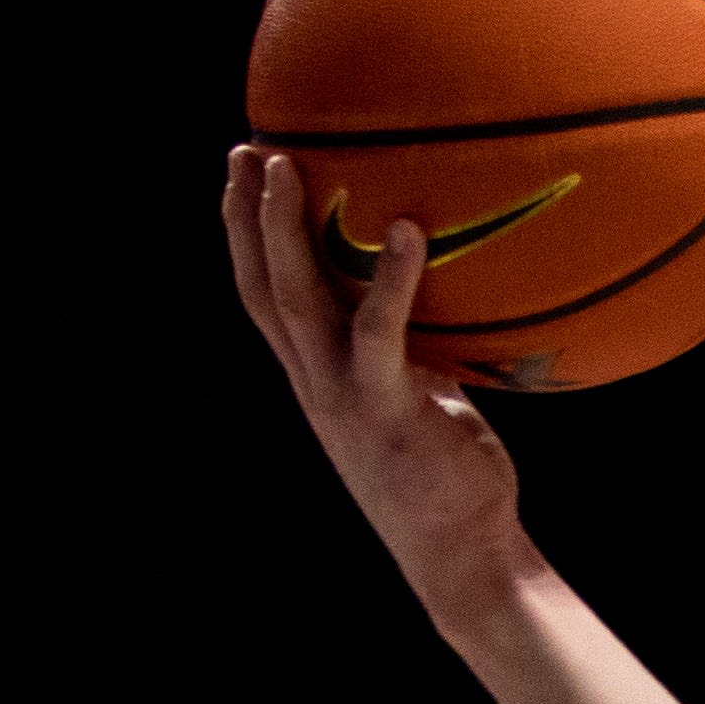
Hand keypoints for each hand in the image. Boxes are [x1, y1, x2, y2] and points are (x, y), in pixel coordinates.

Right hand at [225, 147, 531, 613]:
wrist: (462, 555)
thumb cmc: (451, 478)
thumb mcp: (423, 402)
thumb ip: (415, 353)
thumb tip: (451, 295)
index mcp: (317, 380)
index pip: (263, 298)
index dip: (245, 237)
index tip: (242, 174)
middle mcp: (316, 384)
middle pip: (261, 287)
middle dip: (245, 216)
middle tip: (245, 148)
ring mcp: (344, 397)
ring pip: (295, 300)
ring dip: (283, 230)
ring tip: (285, 164)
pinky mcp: (388, 409)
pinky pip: (380, 332)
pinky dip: (391, 278)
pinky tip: (407, 228)